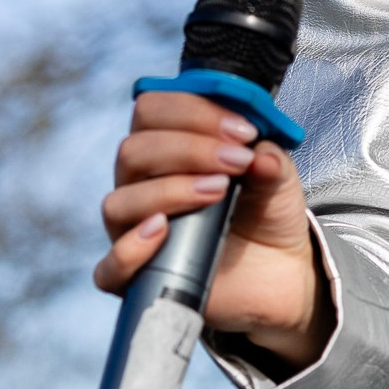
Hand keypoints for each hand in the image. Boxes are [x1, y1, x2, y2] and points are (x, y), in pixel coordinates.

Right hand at [96, 91, 330, 372]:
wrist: (278, 271)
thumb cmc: (266, 212)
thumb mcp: (278, 179)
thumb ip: (270, 161)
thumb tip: (260, 155)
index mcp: (166, 147)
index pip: (152, 110)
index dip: (193, 111)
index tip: (243, 131)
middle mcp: (141, 184)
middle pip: (133, 151)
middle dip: (189, 149)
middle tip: (237, 161)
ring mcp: (134, 231)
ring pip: (119, 202)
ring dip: (169, 190)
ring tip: (218, 191)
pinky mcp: (139, 278)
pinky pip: (110, 268)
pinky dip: (130, 249)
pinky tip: (162, 232)